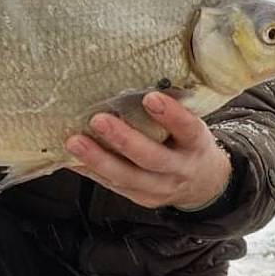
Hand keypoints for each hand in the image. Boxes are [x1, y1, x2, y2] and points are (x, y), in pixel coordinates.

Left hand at [65, 91, 231, 209]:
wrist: (203, 184)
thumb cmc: (188, 144)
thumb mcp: (192, 126)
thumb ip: (172, 110)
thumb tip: (137, 78)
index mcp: (196, 144)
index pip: (187, 129)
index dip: (171, 115)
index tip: (150, 97)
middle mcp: (179, 169)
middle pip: (151, 158)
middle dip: (123, 140)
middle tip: (99, 120)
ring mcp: (159, 188)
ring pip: (126, 177)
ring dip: (97, 159)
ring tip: (75, 142)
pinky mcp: (140, 198)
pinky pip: (112, 186)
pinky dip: (90, 171)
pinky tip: (71, 159)